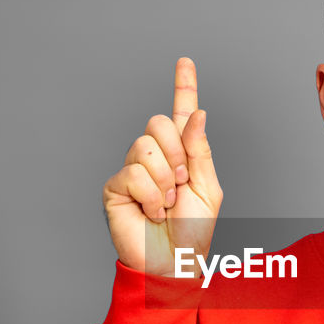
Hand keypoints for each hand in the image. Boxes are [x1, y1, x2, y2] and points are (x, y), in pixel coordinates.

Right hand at [102, 58, 222, 274]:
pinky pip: (133, 173)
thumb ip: (200, 150)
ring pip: (144, 147)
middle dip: (176, 154)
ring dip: (164, 180)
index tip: (185, 61)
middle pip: (157, 124)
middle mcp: (154, 157)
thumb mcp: (208, 188)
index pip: (179, 114)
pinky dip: (150, 195)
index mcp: (181, 153)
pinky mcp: (115, 187)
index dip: (182, 86)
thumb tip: (196, 113)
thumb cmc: (193, 231)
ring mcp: (132, 170)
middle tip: (181, 183)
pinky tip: (152, 211)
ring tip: (167, 203)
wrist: (174, 262)